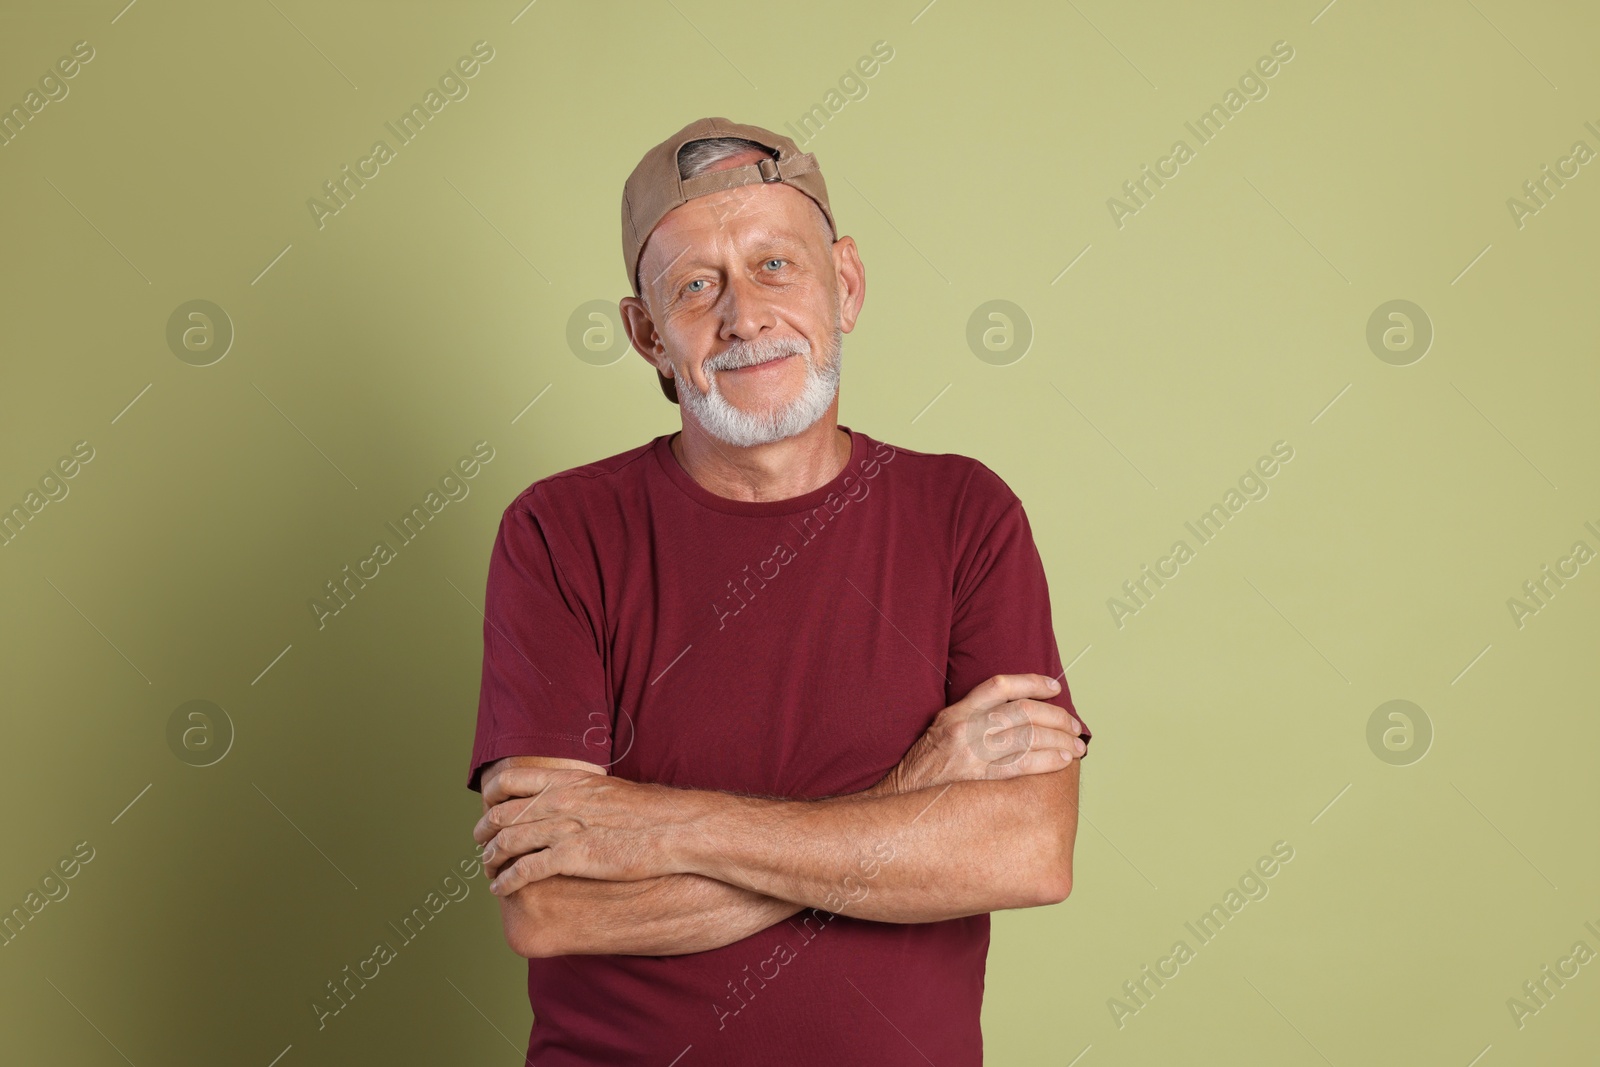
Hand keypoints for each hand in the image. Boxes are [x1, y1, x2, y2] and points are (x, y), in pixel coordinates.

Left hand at [473, 765, 674, 895]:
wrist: (675, 828)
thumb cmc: (650, 813)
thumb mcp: (609, 791)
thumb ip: (583, 795)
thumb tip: (574, 802)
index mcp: (567, 781)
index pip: (510, 781)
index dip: (491, 797)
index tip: (487, 810)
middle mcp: (559, 801)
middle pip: (502, 814)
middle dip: (484, 831)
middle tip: (480, 843)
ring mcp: (563, 828)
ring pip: (507, 842)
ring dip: (490, 858)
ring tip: (487, 869)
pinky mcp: (571, 857)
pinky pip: (524, 870)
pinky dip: (506, 881)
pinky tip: (500, 888)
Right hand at [878, 674, 1084, 795]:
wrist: (899, 799)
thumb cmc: (924, 769)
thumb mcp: (941, 731)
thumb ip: (971, 720)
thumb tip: (1014, 717)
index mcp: (956, 712)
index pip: (1000, 685)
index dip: (1032, 682)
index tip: (1054, 687)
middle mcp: (965, 727)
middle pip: (1023, 711)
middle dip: (1056, 717)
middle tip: (1075, 726)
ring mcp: (971, 752)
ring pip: (1028, 736)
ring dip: (1060, 739)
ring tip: (1077, 745)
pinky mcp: (978, 777)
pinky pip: (1022, 764)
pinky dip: (1048, 760)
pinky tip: (1063, 760)